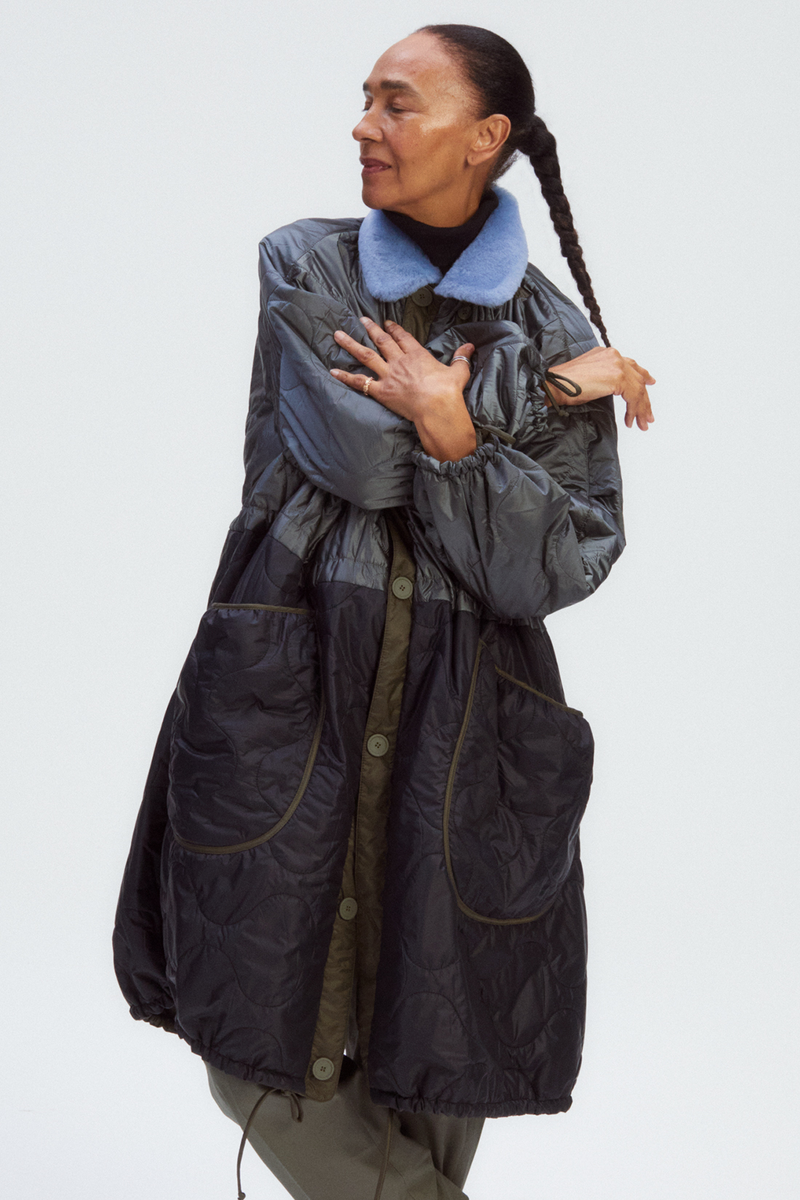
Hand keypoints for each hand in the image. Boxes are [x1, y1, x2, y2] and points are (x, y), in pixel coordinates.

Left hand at [330, 316, 476, 461]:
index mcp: (417, 355)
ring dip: (351, 344)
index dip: (394, 329)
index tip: (387, 323)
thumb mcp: (458, 372)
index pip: (403, 337)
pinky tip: (332, 370)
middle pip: (382, 341)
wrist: (437, 408)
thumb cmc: (449, 391)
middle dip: (371, 329)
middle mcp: (400, 361)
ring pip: (366, 355)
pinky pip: (360, 383)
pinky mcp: (381, 391)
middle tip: (362, 320)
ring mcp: (389, 375)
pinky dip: (345, 377)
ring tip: (338, 334)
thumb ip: (461, 358)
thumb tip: (470, 346)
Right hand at [545, 346, 655, 431]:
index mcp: (606, 354)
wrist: (554, 385)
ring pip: (638, 389)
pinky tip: (630, 420)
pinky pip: (633, 397)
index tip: (649, 383)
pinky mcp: (617, 377)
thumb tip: (610, 391)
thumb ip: (603, 380)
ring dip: (641, 408)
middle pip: (637, 378)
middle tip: (647, 414)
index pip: (630, 365)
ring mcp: (617, 365)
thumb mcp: (588, 379)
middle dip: (644, 399)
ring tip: (642, 423)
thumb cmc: (563, 385)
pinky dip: (633, 410)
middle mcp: (614, 356)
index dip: (642, 375)